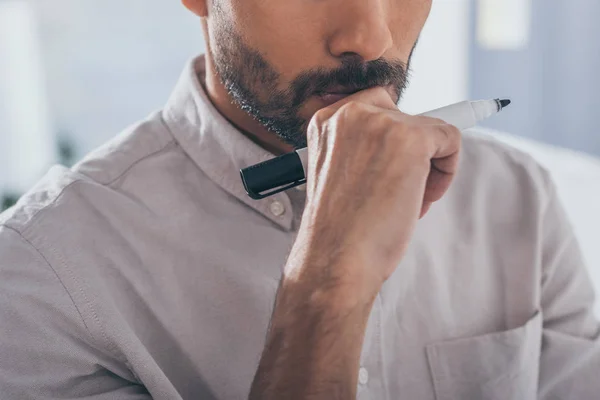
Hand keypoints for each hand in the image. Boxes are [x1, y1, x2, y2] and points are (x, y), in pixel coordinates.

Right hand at [285, 87, 460, 300]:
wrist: (336, 258)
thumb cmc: (340, 228)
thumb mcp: (339, 172)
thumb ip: (361, 146)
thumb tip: (405, 138)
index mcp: (326, 121)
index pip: (376, 107)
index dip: (394, 135)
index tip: (405, 155)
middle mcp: (350, 113)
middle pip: (406, 116)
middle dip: (412, 154)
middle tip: (401, 191)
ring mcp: (381, 122)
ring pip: (430, 130)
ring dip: (428, 167)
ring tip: (408, 203)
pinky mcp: (411, 138)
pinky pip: (450, 139)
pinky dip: (447, 171)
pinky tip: (422, 199)